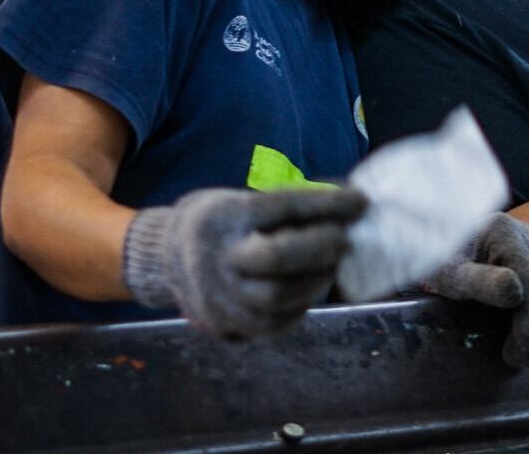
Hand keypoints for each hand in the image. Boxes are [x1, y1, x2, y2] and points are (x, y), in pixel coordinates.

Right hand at [121, 186, 367, 337]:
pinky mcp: (225, 327)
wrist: (167, 258)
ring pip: (279, 297)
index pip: (282, 207)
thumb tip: (350, 205)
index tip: (360, 202)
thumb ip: (291, 207)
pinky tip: (310, 286)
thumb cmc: (220, 222)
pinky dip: (300, 304)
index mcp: (222, 217)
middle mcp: (214, 258)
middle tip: (345, 238)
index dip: (326, 204)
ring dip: (316, 279)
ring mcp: (217, 298)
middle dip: (320, 246)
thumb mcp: (243, 200)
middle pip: (275, 257)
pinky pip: (274, 323)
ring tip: (331, 263)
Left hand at [423, 212, 528, 367]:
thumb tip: (515, 291)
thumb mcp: (448, 274)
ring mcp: (527, 246)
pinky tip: (524, 336)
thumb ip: (479, 281)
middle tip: (523, 359)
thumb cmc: (433, 260)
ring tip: (524, 354)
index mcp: (503, 231)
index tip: (523, 347)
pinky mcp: (527, 260)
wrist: (424, 246)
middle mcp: (521, 234)